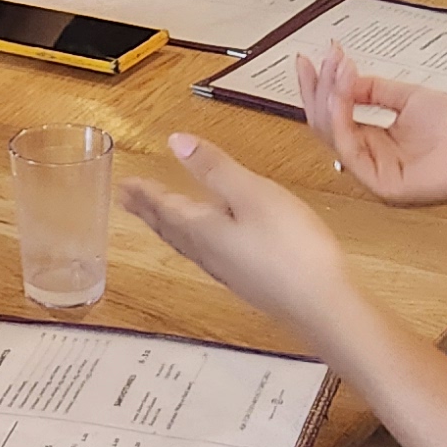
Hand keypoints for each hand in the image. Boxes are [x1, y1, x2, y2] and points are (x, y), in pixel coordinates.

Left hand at [119, 132, 369, 340]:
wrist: (321, 305)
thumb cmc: (290, 245)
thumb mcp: (252, 194)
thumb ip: (215, 168)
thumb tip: (174, 142)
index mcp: (204, 230)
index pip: (165, 208)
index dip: (146, 193)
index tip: (125, 184)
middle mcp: (209, 253)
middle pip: (171, 228)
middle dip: (150, 211)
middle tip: (128, 200)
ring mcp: (228, 270)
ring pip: (188, 243)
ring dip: (169, 225)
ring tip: (159, 216)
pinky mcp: (248, 280)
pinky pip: (208, 253)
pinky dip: (194, 239)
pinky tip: (209, 240)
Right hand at [293, 40, 446, 214]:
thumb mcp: (411, 98)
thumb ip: (375, 90)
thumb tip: (344, 78)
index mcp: (375, 142)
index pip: (335, 115)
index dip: (319, 87)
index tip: (310, 59)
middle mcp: (369, 157)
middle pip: (325, 125)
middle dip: (317, 88)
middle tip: (319, 59)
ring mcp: (373, 173)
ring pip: (332, 135)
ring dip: (328, 97)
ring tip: (335, 68)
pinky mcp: (380, 184)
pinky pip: (349, 150)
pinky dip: (340, 119)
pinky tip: (341, 95)